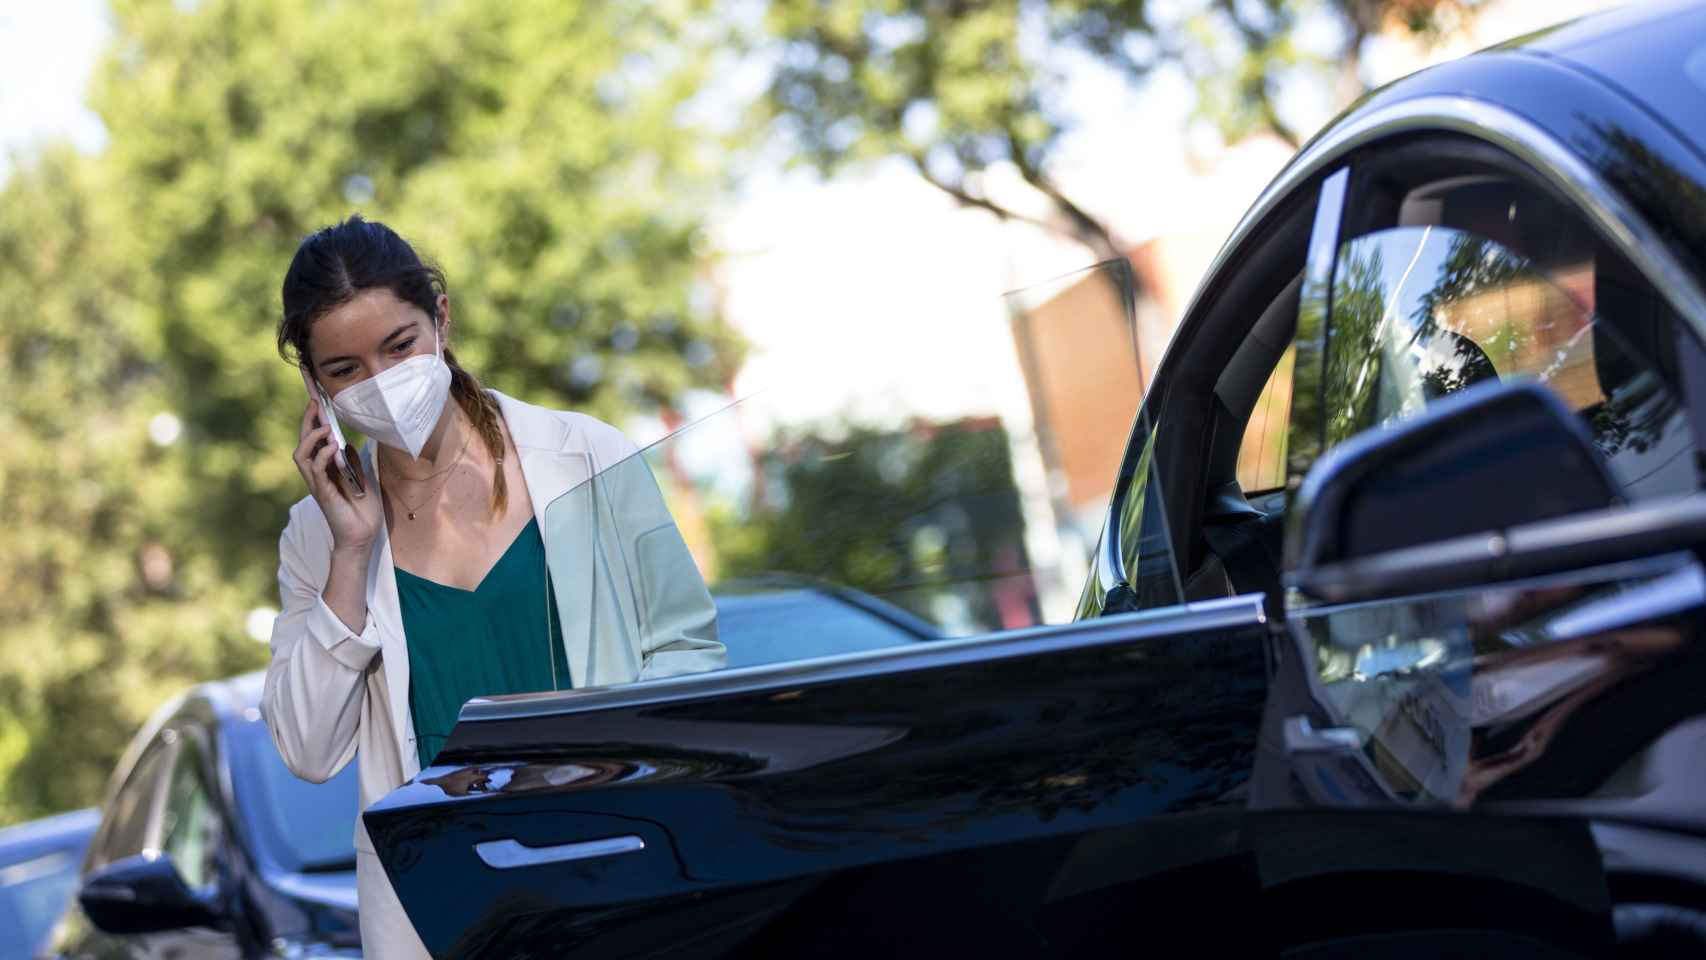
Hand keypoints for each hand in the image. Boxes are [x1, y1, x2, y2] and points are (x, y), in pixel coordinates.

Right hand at [293, 397, 382, 550]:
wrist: (362, 536)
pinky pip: (316, 470)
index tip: (317, 401)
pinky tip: (333, 446)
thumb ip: (352, 462)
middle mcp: (317, 475)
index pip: (313, 441)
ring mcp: (317, 484)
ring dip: (312, 438)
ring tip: (326, 427)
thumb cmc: (362, 511)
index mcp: (325, 470)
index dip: (312, 422)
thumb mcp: (361, 478)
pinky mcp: (323, 494)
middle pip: (302, 443)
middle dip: (307, 422)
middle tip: (315, 404)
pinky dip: (323, 455)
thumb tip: (348, 443)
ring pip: (301, 455)